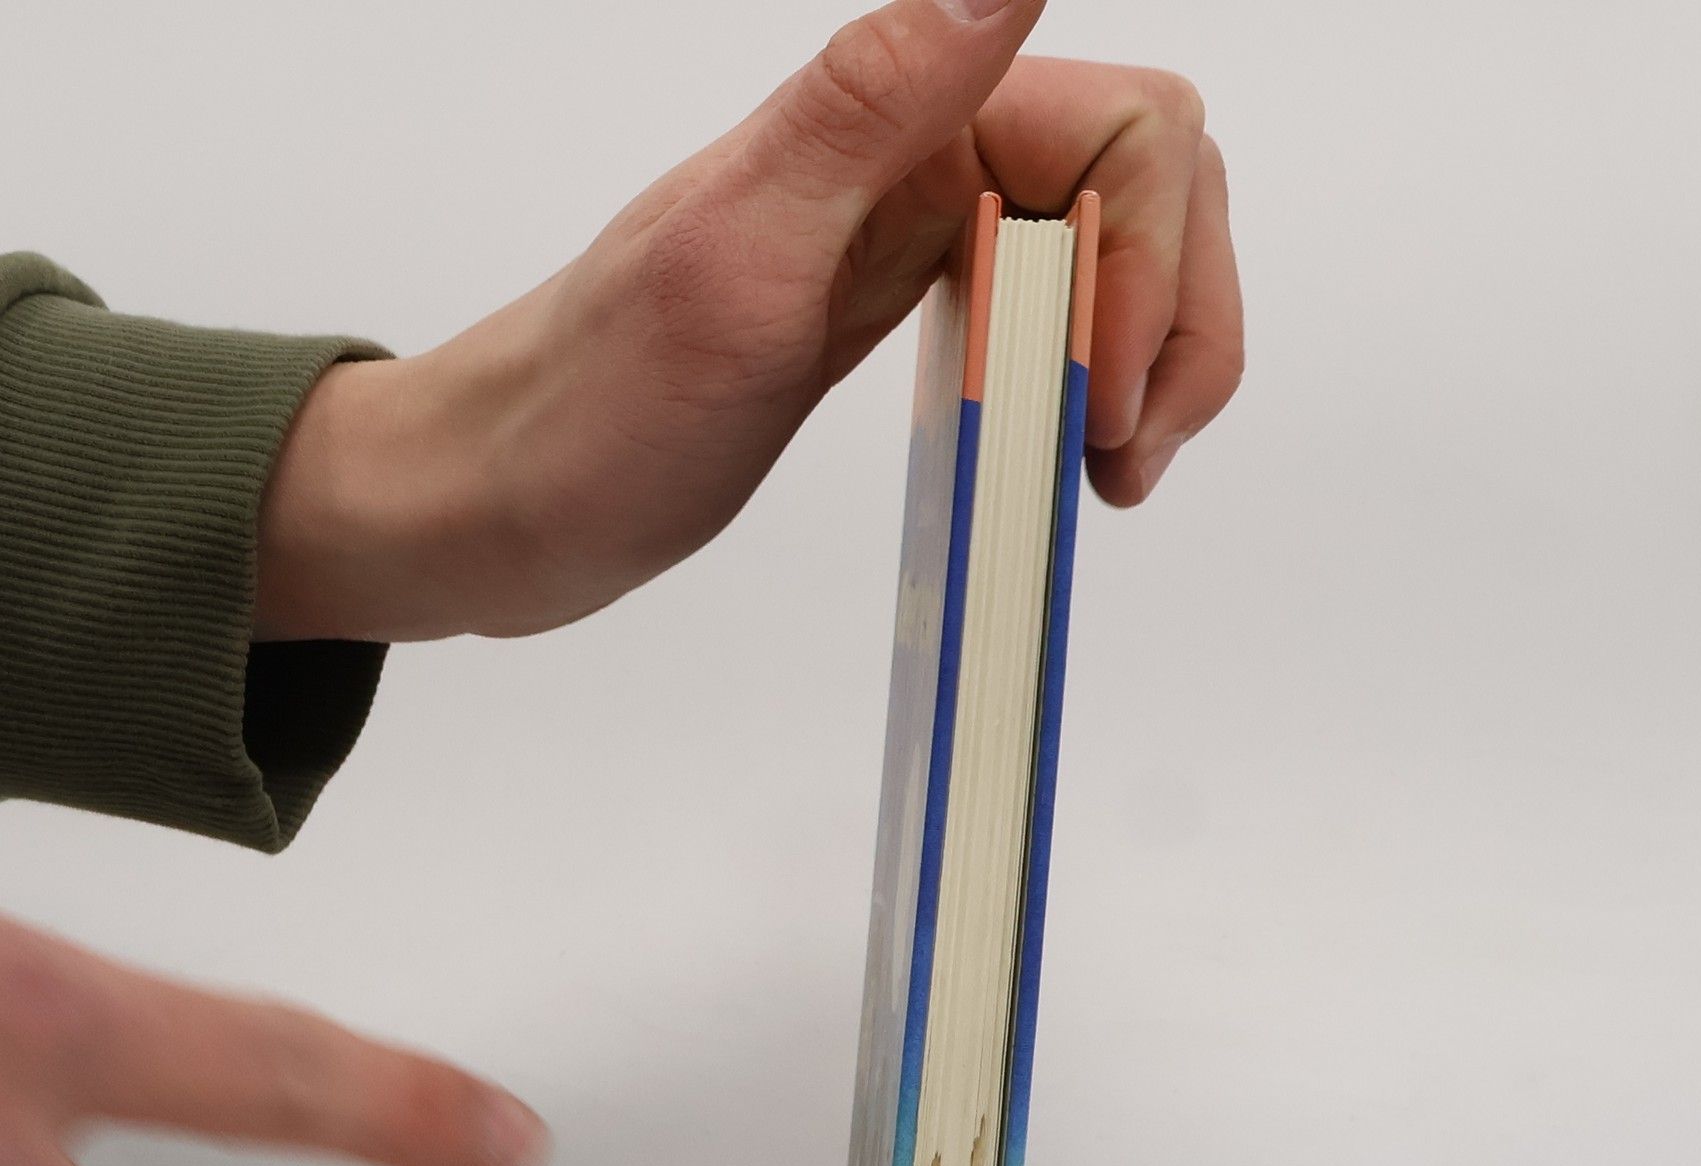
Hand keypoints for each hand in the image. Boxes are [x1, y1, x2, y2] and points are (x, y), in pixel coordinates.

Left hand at [257, 0, 1242, 643]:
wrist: (504, 503)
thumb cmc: (590, 413)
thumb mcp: (733, 264)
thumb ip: (871, 106)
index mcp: (891, 128)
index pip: (1129, 130)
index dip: (1152, 265)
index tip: (1098, 400)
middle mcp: (921, 162)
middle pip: (1147, 182)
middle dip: (1175, 317)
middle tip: (1120, 452)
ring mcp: (920, 239)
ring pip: (1118, 250)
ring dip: (1154, 356)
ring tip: (1108, 470)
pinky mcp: (907, 314)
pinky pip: (1059, 312)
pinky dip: (1096, 381)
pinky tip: (1068, 456)